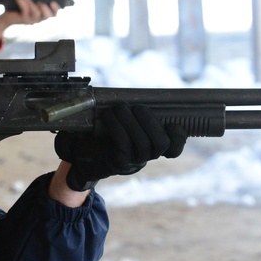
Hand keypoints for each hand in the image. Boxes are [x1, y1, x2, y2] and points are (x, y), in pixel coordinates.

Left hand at [0, 0, 59, 45]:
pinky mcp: (23, 18)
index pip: (54, 14)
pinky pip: (24, 11)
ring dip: (32, 5)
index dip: (56, 9)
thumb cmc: (19, 4)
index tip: (53, 2)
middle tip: (42, 3)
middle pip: (48, 17)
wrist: (8, 14)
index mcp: (43, 12)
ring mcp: (31, 19)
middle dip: (46, 10)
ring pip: (35, 14)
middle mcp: (39, 17)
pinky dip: (22, 3)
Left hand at [54, 103, 187, 190]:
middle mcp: (145, 157)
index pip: (173, 148)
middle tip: (135, 107)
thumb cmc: (104, 134)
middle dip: (149, 121)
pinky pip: (123, 145)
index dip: (178, 138)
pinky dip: (117, 127)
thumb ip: (132, 115)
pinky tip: (108, 116)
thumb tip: (134, 97)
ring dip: (130, 121)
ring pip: (142, 144)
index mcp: (151, 146)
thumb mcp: (122, 124)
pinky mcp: (118, 163)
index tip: (172, 124)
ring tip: (118, 108)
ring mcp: (133, 162)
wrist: (82, 155)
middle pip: (161, 144)